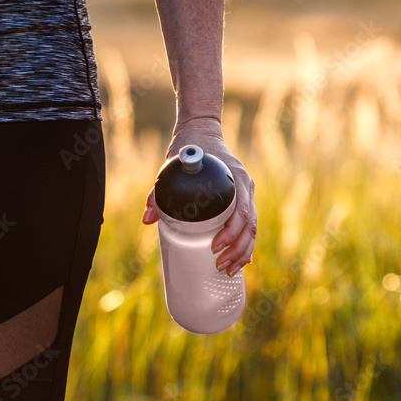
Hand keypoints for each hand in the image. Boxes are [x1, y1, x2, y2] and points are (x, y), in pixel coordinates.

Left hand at [141, 116, 255, 276]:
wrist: (202, 130)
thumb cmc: (188, 147)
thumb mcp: (171, 165)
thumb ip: (158, 191)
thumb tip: (147, 219)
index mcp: (236, 178)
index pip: (241, 212)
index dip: (231, 233)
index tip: (214, 246)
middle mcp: (246, 187)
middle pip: (250, 226)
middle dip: (237, 250)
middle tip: (220, 266)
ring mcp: (247, 193)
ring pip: (253, 228)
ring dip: (243, 251)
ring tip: (229, 270)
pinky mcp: (243, 199)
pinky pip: (249, 225)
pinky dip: (246, 244)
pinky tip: (241, 261)